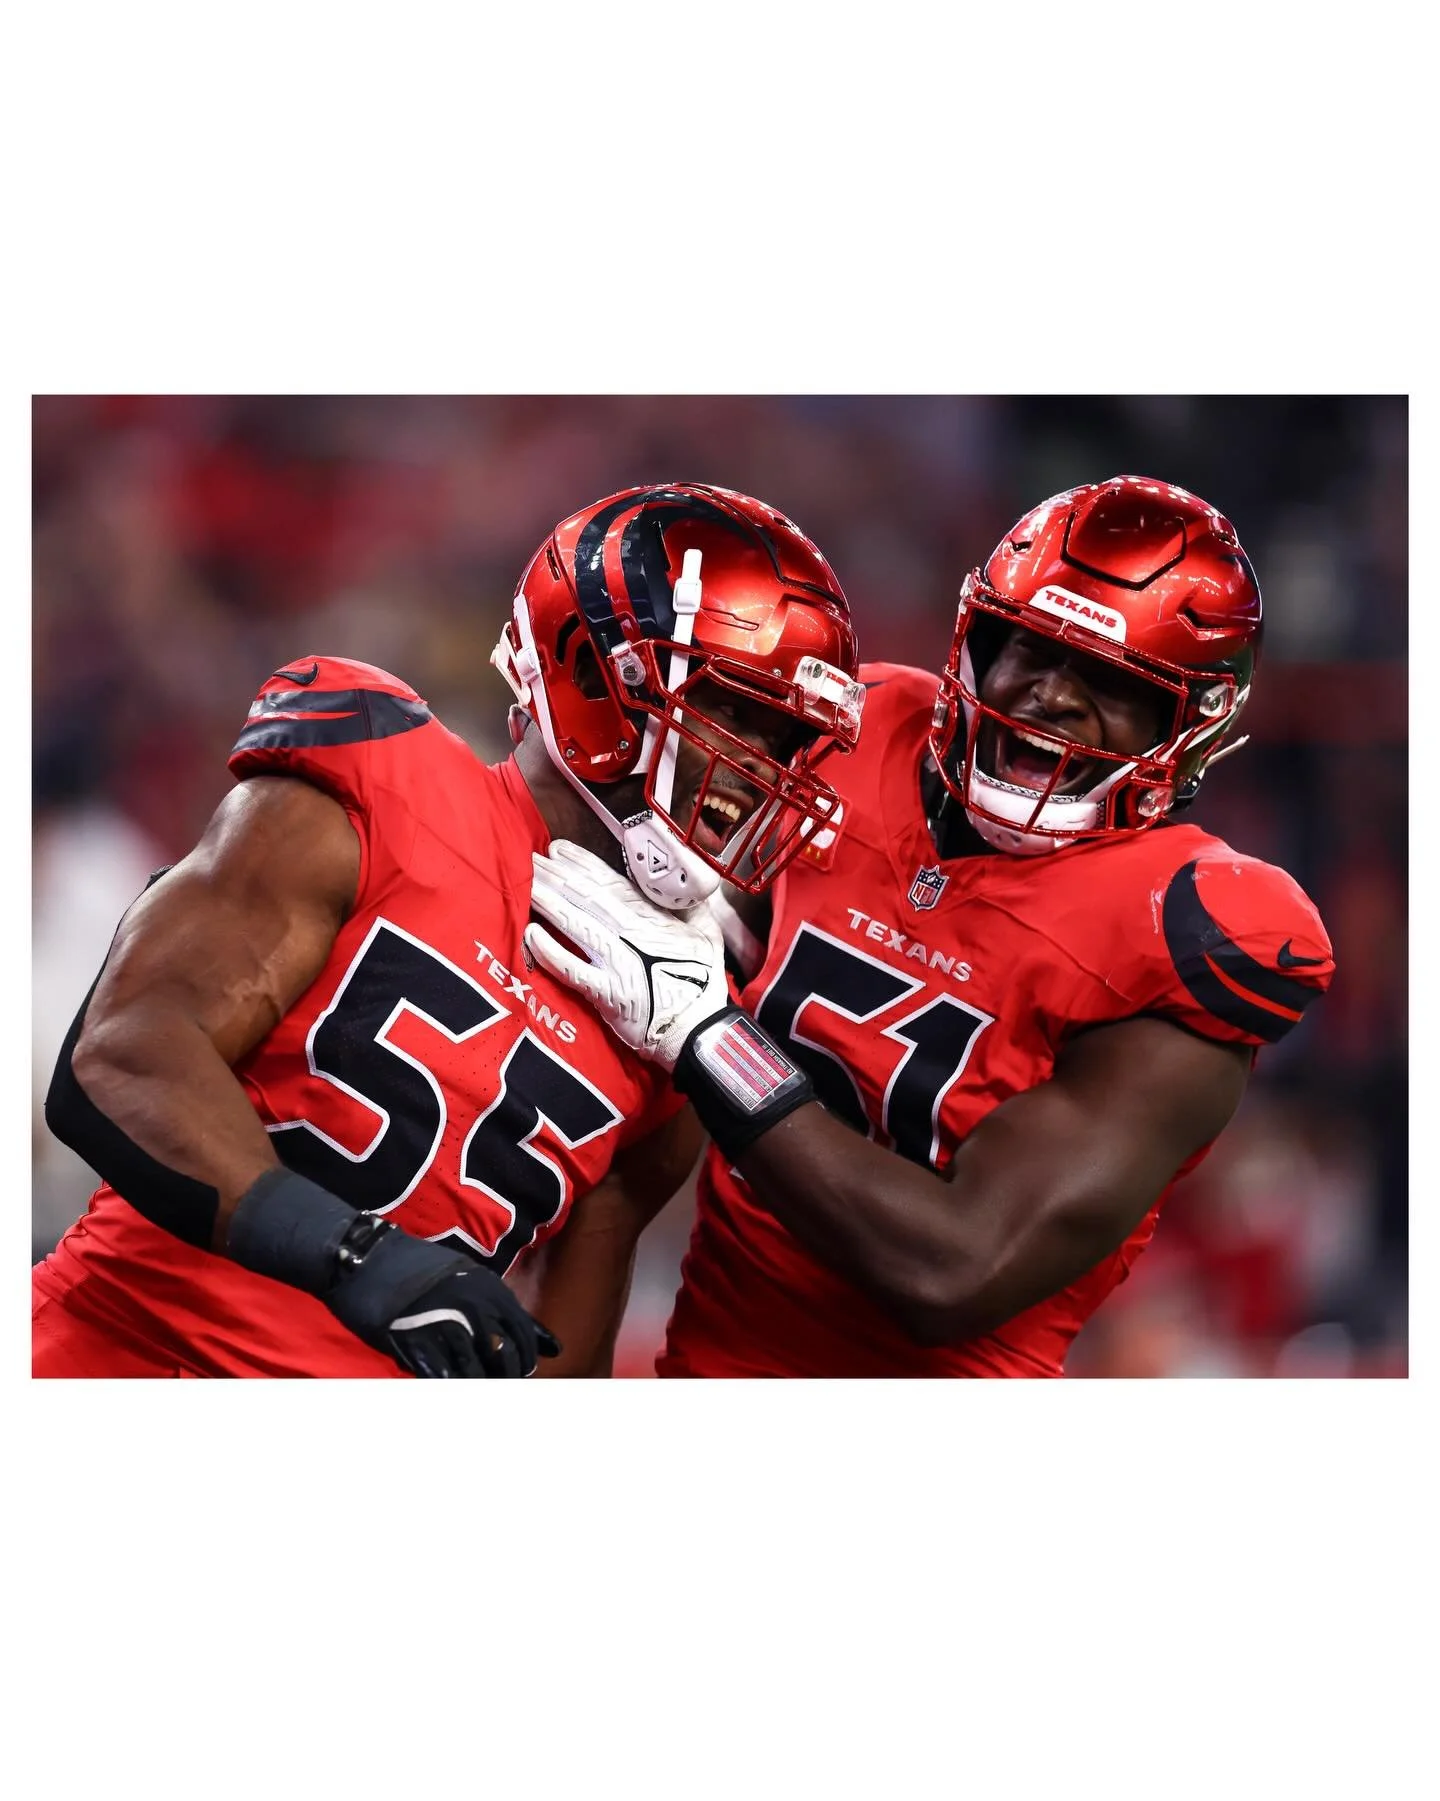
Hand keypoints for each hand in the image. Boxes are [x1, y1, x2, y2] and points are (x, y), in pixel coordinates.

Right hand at [327, 1215, 562, 1377]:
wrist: (367, 1259)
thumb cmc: (420, 1272)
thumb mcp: (471, 1281)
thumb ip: (510, 1314)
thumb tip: (555, 1349)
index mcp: (491, 1290)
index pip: (523, 1337)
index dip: (522, 1362)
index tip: (516, 1376)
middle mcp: (476, 1307)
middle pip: (505, 1360)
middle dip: (502, 1379)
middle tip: (492, 1386)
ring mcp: (447, 1325)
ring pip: (476, 1374)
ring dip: (475, 1385)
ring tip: (467, 1389)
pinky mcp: (417, 1342)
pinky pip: (443, 1377)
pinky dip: (448, 1386)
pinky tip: (445, 1386)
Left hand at [525, 840, 728, 1067]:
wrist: (697, 1029)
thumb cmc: (702, 982)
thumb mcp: (707, 934)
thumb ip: (691, 905)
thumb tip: (685, 880)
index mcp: (653, 918)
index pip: (611, 883)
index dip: (582, 863)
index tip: (557, 849)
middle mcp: (631, 935)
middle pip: (587, 897)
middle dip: (556, 875)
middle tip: (527, 857)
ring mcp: (617, 963)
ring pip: (576, 924)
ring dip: (548, 902)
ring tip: (524, 883)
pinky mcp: (606, 993)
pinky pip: (573, 970)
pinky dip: (551, 952)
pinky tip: (531, 933)